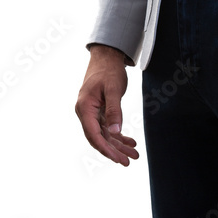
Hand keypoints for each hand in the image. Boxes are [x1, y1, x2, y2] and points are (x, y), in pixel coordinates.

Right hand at [75, 45, 138, 165]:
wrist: (107, 56)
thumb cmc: (108, 70)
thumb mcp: (113, 89)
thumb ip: (114, 111)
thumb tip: (115, 132)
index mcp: (84, 108)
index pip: (93, 134)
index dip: (106, 149)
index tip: (118, 159)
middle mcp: (85, 112)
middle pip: (99, 138)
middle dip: (114, 151)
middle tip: (128, 161)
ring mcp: (92, 112)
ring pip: (104, 134)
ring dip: (118, 145)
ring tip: (133, 154)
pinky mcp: (99, 111)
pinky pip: (108, 127)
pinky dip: (118, 135)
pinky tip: (129, 141)